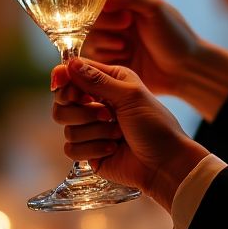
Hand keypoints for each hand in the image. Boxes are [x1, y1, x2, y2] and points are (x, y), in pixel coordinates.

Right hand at [52, 56, 207, 211]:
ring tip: (118, 135)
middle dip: (83, 112)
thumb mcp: (130, 96)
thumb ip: (98, 80)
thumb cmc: (156, 126)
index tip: (67, 89)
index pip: (72, 75)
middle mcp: (95, 103)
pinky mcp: (88, 150)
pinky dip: (93, 149)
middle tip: (107, 115)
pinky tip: (113, 149)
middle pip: (61, 103)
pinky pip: (71, 148)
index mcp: (108, 82)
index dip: (64, 80)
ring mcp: (90, 129)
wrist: (165, 164)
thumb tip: (69, 64)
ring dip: (96, 132)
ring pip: (67, 127)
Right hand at [82, 0, 227, 119]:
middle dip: (105, 28)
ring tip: (128, 48)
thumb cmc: (176, 37)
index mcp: (123, 9)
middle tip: (127, 30)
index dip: (103, 11)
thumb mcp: (156, 9)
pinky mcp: (110, 67)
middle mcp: (113, 27)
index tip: (126, 18)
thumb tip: (102, 0)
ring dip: (106, 45)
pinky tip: (126, 60)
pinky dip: (107, 60)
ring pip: (88, 43)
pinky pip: (93, 63)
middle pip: (86, 24)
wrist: (186, 70)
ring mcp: (111, 48)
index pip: (95, 4)